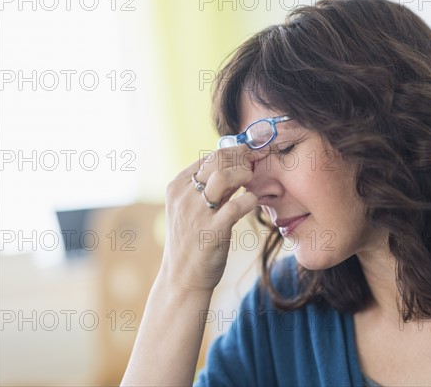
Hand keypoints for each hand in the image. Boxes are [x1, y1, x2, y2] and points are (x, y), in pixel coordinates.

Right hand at [159, 145, 257, 292]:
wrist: (182, 278)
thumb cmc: (192, 241)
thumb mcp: (191, 209)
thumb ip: (208, 189)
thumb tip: (234, 167)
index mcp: (177, 187)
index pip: (207, 157)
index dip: (231, 153)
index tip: (247, 156)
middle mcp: (184, 196)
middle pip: (216, 160)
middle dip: (240, 158)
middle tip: (253, 165)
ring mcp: (197, 213)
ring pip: (223, 176)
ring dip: (243, 174)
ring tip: (251, 181)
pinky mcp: (212, 231)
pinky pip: (236, 205)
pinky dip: (249, 200)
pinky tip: (252, 202)